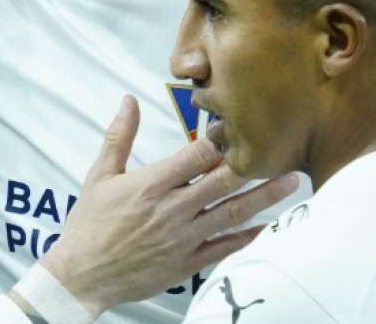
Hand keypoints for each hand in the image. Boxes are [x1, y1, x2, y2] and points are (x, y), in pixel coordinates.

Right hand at [38, 96, 299, 317]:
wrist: (83, 275)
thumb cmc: (89, 223)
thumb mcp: (99, 175)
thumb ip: (119, 136)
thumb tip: (128, 101)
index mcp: (151, 185)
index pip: (196, 156)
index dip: (220, 140)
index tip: (238, 126)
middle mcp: (173, 210)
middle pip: (223, 183)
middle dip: (255, 166)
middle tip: (284, 152)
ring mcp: (183, 238)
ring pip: (232, 214)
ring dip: (264, 198)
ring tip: (292, 183)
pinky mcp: (187, 262)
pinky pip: (225, 247)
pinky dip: (248, 236)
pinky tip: (268, 226)